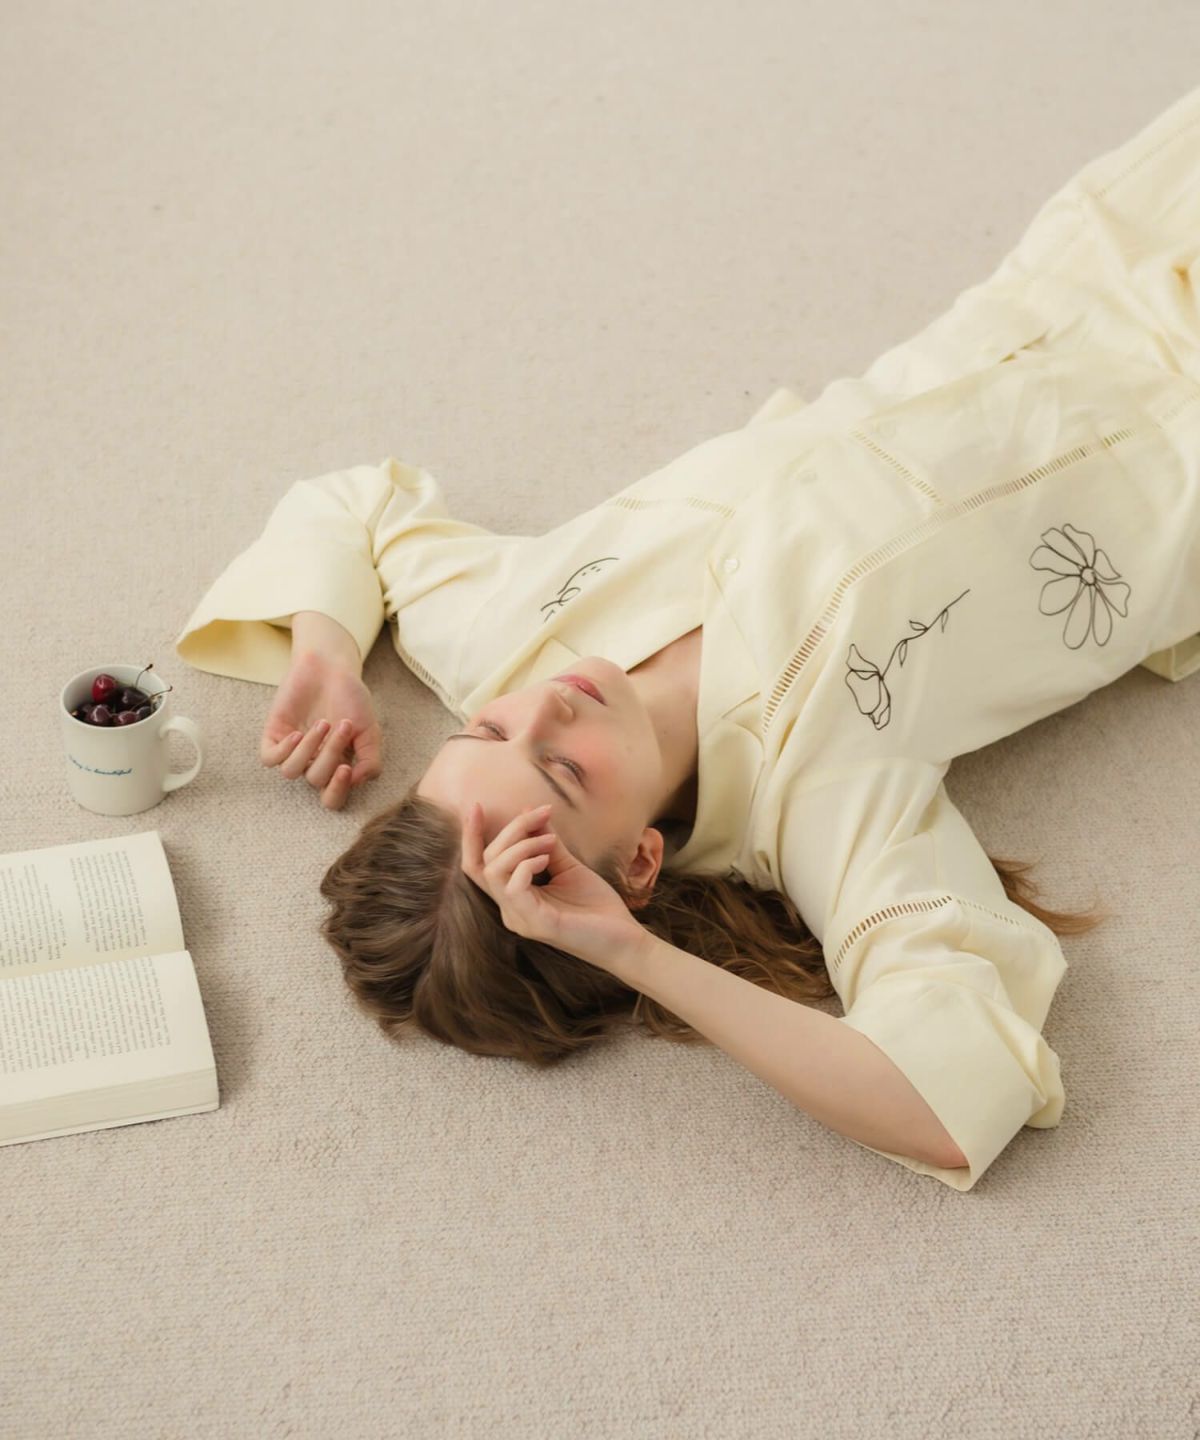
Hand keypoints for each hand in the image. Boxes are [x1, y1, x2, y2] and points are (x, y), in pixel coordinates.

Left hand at [260, 649, 383, 808]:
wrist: (330, 667)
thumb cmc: (351, 698)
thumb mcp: (369, 731)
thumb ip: (369, 760)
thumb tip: (355, 782)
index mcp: (336, 767)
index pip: (332, 798)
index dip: (337, 791)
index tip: (345, 769)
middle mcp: (313, 762)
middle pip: (316, 780)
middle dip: (330, 754)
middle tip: (344, 725)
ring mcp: (292, 750)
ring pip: (292, 771)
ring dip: (309, 749)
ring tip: (324, 723)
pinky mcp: (274, 735)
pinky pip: (270, 758)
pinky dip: (284, 750)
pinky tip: (298, 733)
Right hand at [460, 800, 648, 973]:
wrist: (625, 939)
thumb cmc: (597, 906)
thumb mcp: (568, 866)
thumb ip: (546, 843)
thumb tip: (529, 811)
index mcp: (514, 897)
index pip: (478, 866)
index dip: (471, 837)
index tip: (477, 806)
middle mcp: (511, 910)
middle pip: (486, 862)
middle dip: (510, 829)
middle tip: (540, 813)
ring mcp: (521, 919)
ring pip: (495, 871)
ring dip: (521, 845)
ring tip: (549, 839)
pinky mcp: (537, 924)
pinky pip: (514, 888)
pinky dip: (526, 864)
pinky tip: (547, 857)